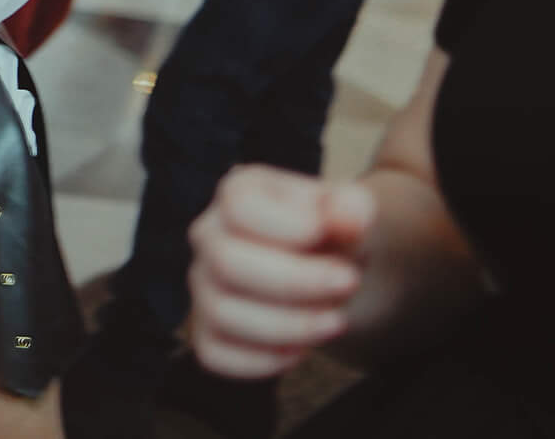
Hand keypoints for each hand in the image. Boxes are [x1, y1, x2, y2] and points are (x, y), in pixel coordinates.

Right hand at [189, 164, 374, 379]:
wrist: (326, 272)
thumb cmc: (332, 237)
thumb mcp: (349, 214)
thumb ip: (351, 208)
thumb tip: (347, 217)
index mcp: (237, 193)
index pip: (239, 206)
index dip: (289, 226)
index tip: (337, 236)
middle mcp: (208, 236)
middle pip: (226, 261)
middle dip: (297, 281)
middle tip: (349, 282)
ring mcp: (203, 285)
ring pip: (222, 312)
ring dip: (290, 325)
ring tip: (334, 320)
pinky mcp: (206, 331)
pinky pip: (216, 355)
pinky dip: (264, 360)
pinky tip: (299, 350)